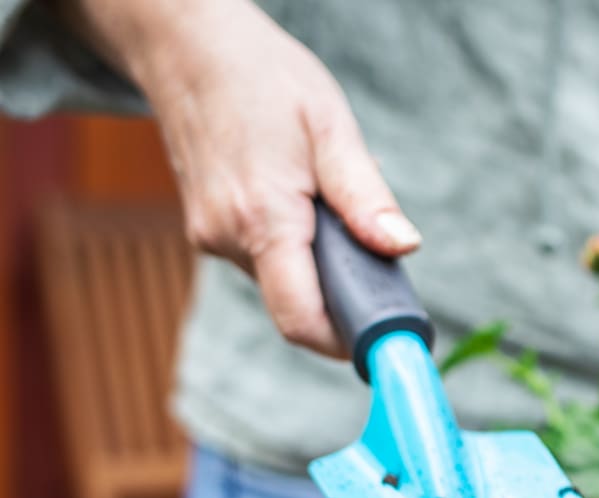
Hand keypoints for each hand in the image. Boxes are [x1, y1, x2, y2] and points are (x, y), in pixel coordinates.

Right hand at [57, 0, 420, 354]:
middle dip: (343, 291)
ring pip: (282, 281)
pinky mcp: (208, 231)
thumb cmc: (263, 78)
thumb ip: (365, 197)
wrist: (187, 47)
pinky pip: (264, 259)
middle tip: (374, 253)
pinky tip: (300, 199)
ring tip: (329, 204)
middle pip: (299, 304)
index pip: (301, 319)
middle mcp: (227, 239)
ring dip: (319, 263)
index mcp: (263, 219)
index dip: (346, 342)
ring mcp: (212, 237)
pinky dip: (294, 246)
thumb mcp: (331, 127)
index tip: (384, 337)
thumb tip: (404, 248)